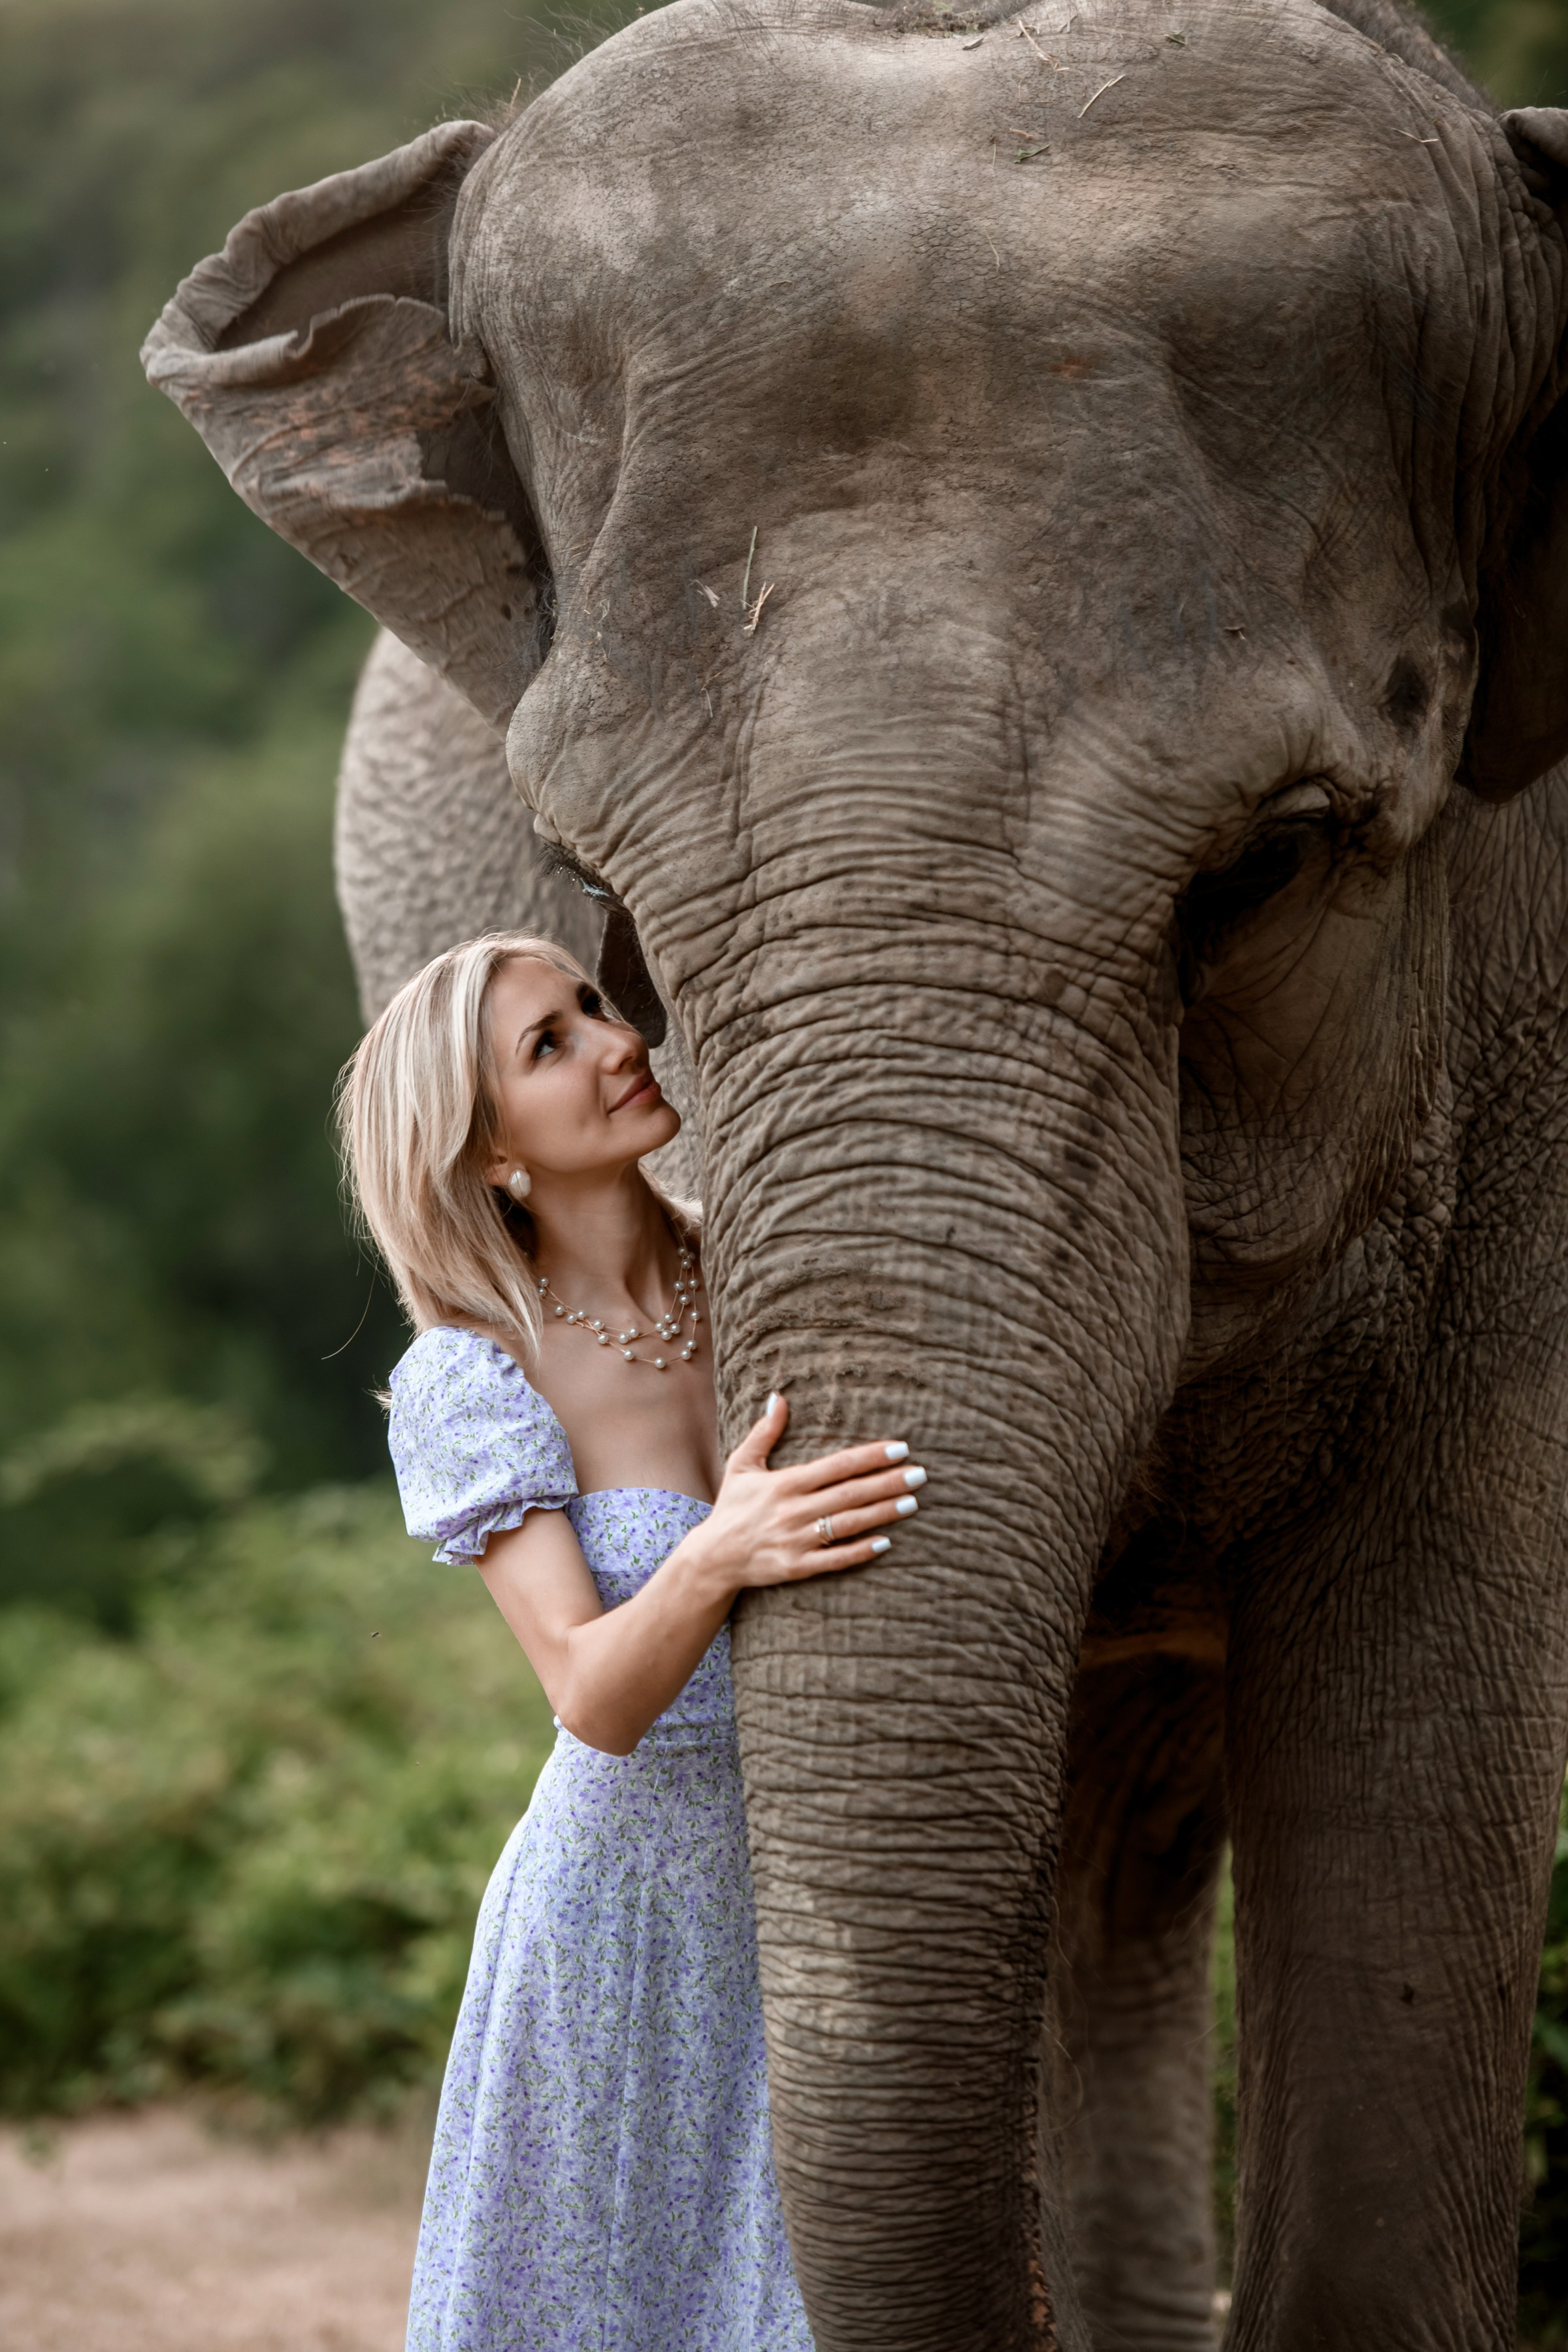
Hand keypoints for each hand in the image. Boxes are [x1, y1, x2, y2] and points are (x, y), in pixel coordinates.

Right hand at [680, 1392, 926, 1598]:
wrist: (713, 1558)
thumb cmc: (732, 1506)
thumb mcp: (742, 1465)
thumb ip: (764, 1433)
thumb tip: (779, 1397)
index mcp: (784, 1483)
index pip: (837, 1465)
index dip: (870, 1456)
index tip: (900, 1448)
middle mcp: (793, 1510)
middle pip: (850, 1493)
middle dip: (887, 1482)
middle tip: (920, 1474)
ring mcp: (796, 1540)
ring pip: (848, 1524)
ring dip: (882, 1513)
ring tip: (912, 1502)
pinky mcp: (797, 1567)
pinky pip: (835, 1559)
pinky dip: (861, 1551)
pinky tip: (886, 1542)